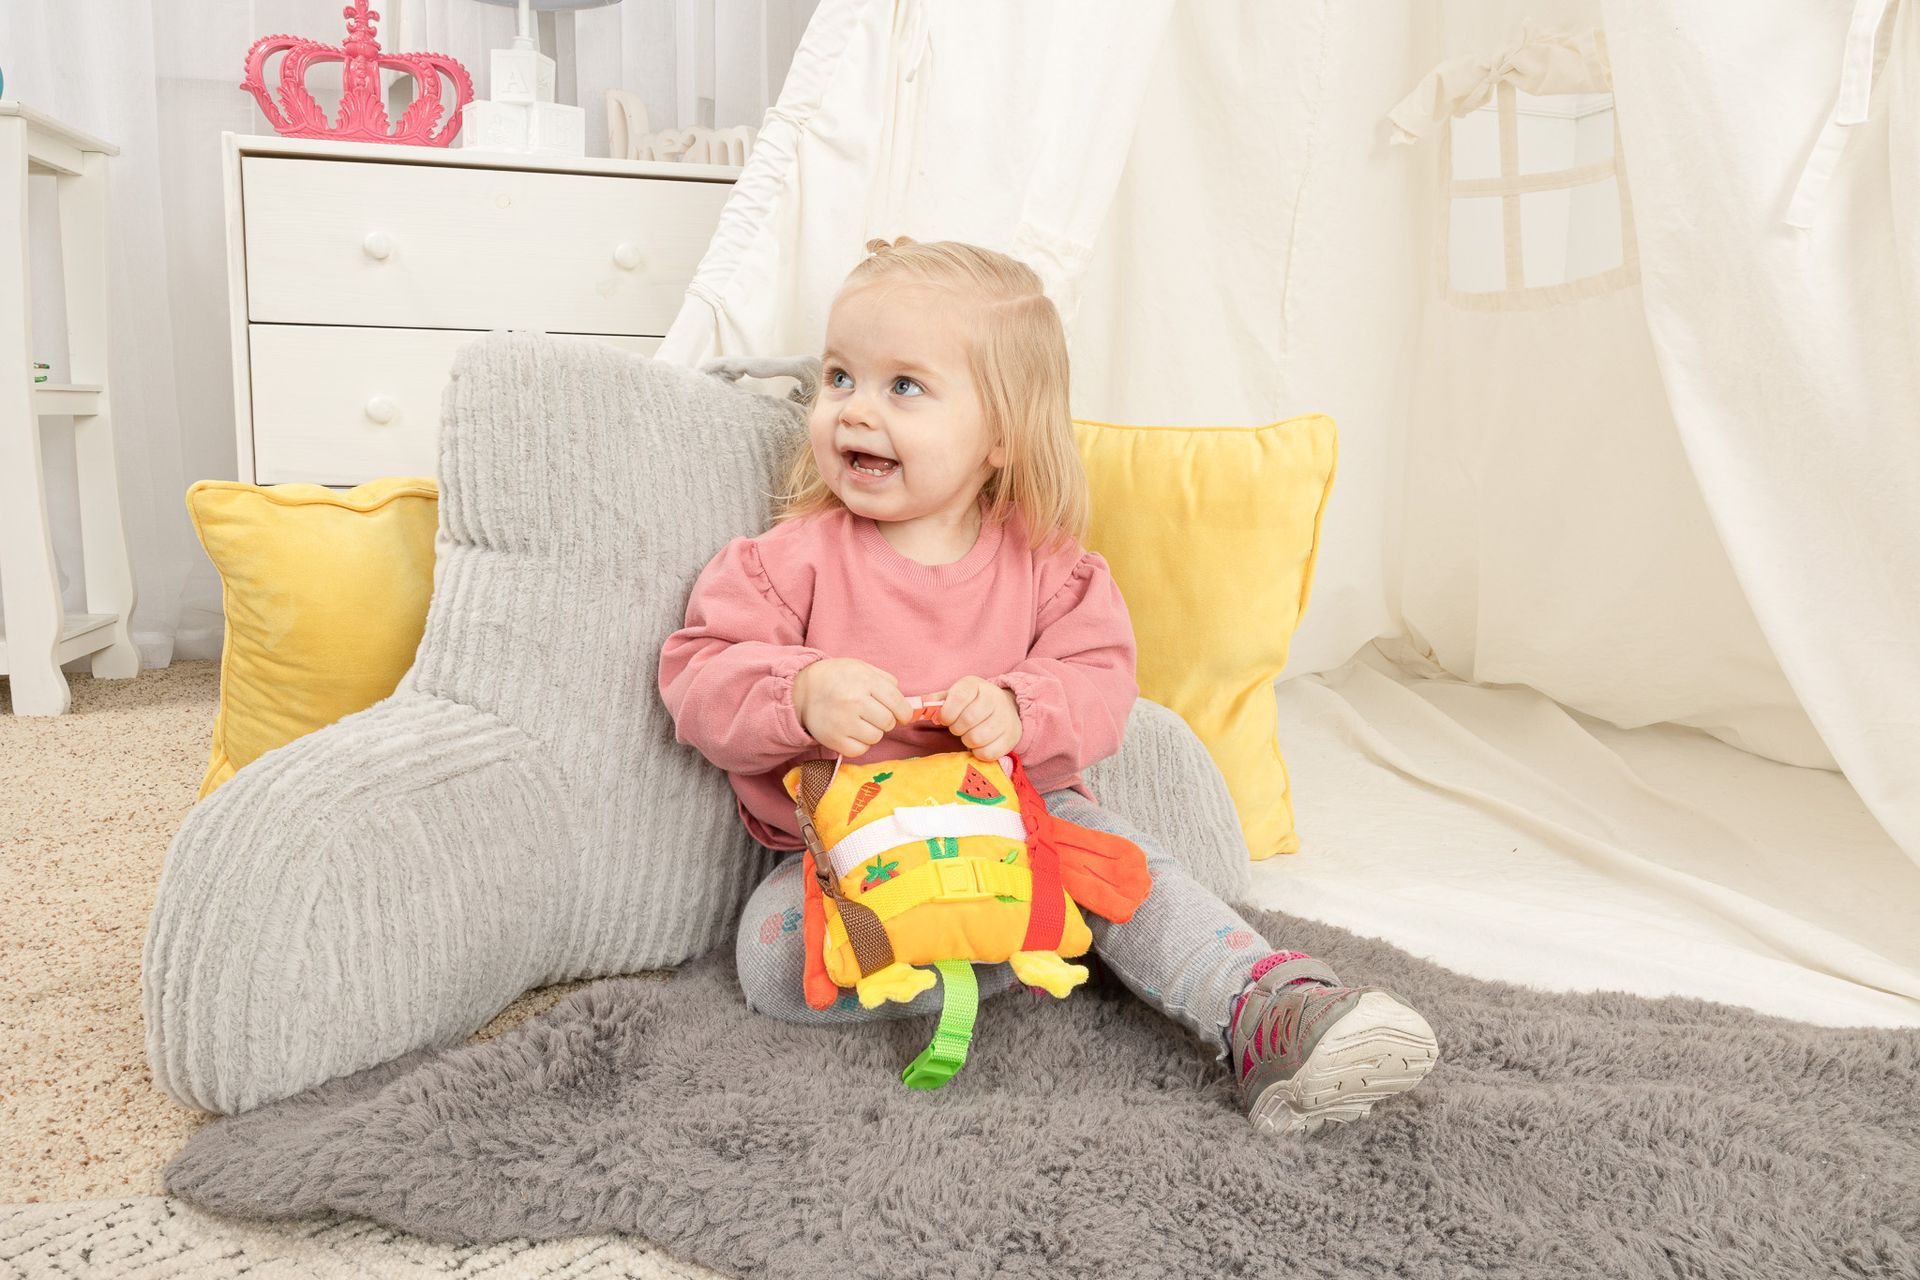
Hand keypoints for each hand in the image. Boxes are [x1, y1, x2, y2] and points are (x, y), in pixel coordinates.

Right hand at [792, 658, 912, 757]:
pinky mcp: (833, 739)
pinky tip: (852, 732)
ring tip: (860, 722)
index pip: (897, 703)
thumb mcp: (862, 668)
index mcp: (865, 681)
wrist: (803, 689)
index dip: (904, 713)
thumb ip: (886, 681)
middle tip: (874, 715)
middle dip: (886, 721)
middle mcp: (854, 702)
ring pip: (875, 737)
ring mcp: (843, 722)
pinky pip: (860, 750)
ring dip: (872, 732)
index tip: (902, 715)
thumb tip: (906, 703)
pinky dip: (860, 744)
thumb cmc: (837, 678)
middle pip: (888, 722)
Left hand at [933, 676, 1021, 761]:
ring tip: (969, 734)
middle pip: (968, 720)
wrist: (1006, 707)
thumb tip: (921, 705)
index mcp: (976, 685)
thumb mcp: (956, 695)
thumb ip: (938, 700)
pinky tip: (979, 744)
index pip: (960, 697)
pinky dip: (979, 752)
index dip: (947, 712)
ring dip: (967, 740)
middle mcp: (994, 698)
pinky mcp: (1012, 736)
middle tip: (958, 728)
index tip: (945, 719)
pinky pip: (988, 753)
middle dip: (956, 728)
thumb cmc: (973, 703)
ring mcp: (1006, 717)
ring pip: (977, 738)